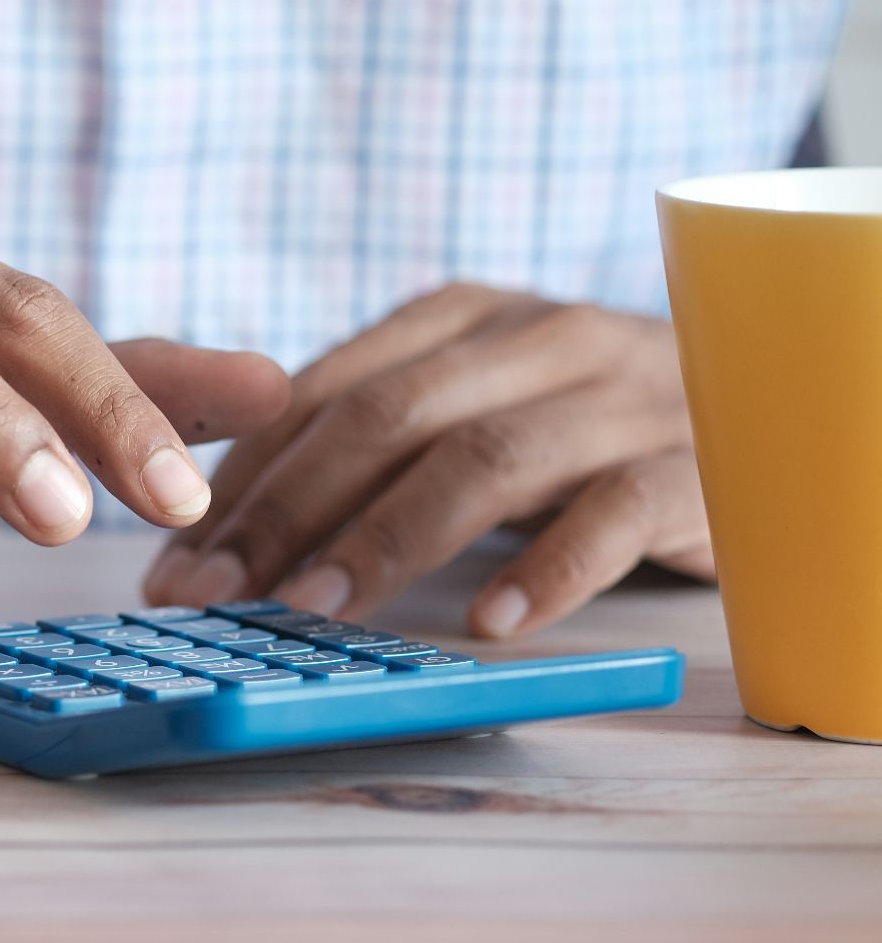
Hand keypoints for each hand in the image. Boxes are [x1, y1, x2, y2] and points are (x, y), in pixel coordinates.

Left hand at [143, 283, 714, 638]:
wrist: (766, 408)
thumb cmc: (577, 428)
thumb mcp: (470, 406)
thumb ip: (368, 440)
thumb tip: (219, 523)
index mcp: (462, 317)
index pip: (324, 389)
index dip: (242, 476)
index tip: (176, 558)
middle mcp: (537, 338)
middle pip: (387, 416)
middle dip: (284, 508)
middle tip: (215, 593)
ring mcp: (620, 395)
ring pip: (484, 456)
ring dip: (388, 538)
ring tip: (315, 611)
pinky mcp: (695, 463)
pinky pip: (614, 512)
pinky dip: (547, 569)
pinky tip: (489, 625)